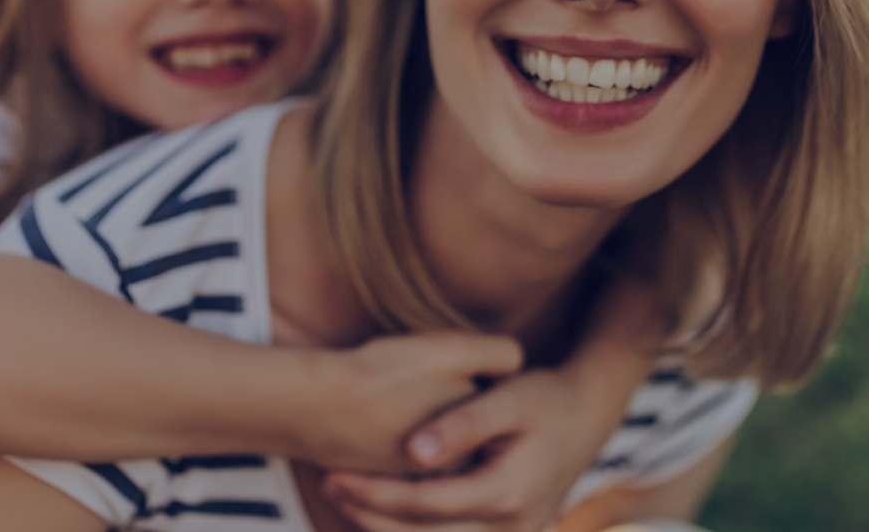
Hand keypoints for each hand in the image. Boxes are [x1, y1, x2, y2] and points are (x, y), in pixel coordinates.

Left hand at [320, 278, 662, 531]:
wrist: (587, 414)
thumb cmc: (546, 397)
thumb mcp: (510, 399)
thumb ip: (463, 424)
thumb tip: (413, 451)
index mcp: (506, 495)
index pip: (425, 505)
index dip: (376, 495)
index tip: (336, 476)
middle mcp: (509, 528)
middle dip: (370, 517)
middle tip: (328, 489)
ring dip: (388, 528)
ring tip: (344, 502)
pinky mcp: (507, 531)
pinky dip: (415, 527)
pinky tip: (380, 511)